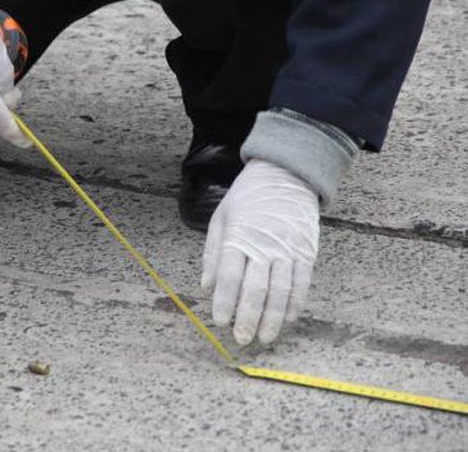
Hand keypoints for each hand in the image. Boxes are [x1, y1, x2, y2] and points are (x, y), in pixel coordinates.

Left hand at [202, 159, 319, 344]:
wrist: (285, 174)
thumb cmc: (247, 198)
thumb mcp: (221, 218)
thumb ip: (212, 254)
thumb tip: (206, 287)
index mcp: (238, 237)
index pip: (230, 276)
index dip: (225, 301)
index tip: (220, 321)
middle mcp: (264, 246)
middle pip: (255, 288)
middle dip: (248, 317)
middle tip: (242, 339)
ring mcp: (288, 249)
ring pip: (280, 290)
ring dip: (273, 317)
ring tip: (265, 337)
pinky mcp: (306, 251)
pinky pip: (301, 282)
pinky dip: (295, 303)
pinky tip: (288, 319)